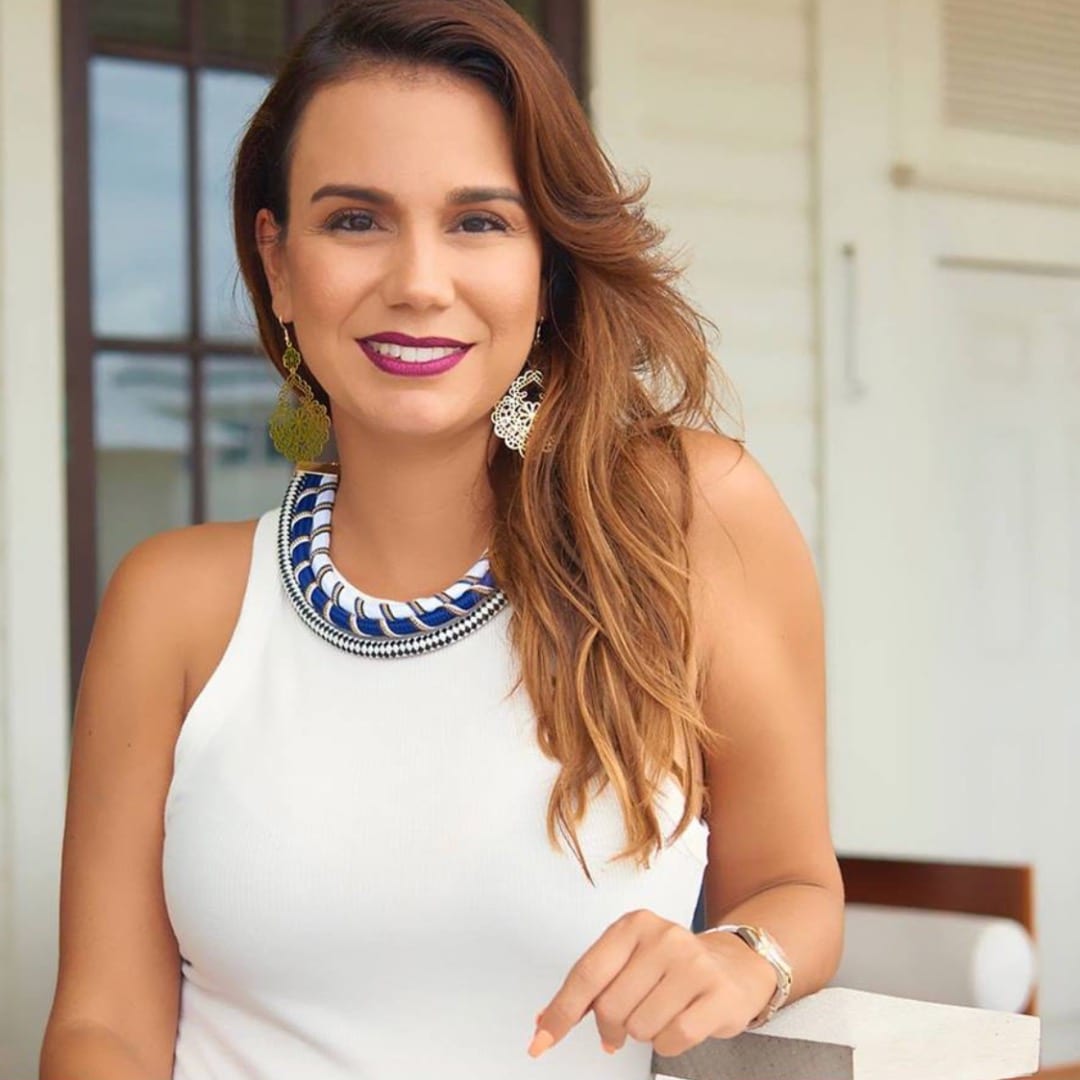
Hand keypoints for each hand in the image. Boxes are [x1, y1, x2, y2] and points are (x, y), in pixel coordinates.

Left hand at [527, 908, 778, 1057]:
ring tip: (661, 1012)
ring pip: (641, 1027)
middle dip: (612, 1027)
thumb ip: (590, 986)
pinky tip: (679, 1022)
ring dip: (644, 1033)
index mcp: (634, 925)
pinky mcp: (717, 994)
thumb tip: (545, 1019)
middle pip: (610, 1006)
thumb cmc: (671, 966)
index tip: (541, 1039)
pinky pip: (673, 1039)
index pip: (586, 973)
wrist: (732, 966)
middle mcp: (663, 938)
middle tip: (626, 1022)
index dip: (561, 1012)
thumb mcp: (628, 960)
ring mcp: (693, 964)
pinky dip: (669, 1043)